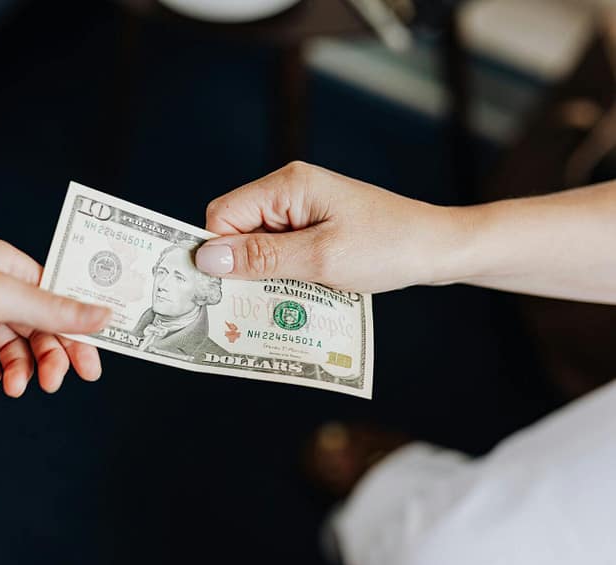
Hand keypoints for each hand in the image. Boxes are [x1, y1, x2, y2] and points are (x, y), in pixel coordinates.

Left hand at [0, 238, 110, 396]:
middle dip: (51, 356)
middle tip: (57, 382)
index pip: (59, 298)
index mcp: (10, 266)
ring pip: (12, 349)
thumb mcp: (0, 297)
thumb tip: (105, 315)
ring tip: (13, 386)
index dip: (79, 330)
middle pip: (39, 327)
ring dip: (19, 369)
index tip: (93, 363)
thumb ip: (54, 311)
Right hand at [194, 161, 461, 292]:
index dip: (219, 252)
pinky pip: (281, 248)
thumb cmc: (387, 248)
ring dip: (265, 272)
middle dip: (241, 265)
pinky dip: (284, 271)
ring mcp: (303, 207)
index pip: (223, 214)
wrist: (439, 248)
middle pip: (236, 228)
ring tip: (286, 296)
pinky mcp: (315, 225)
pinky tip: (300, 290)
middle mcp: (290, 190)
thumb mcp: (319, 259)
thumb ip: (260, 258)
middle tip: (257, 300)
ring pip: (258, 242)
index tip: (227, 289)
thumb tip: (205, 259)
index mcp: (287, 185)